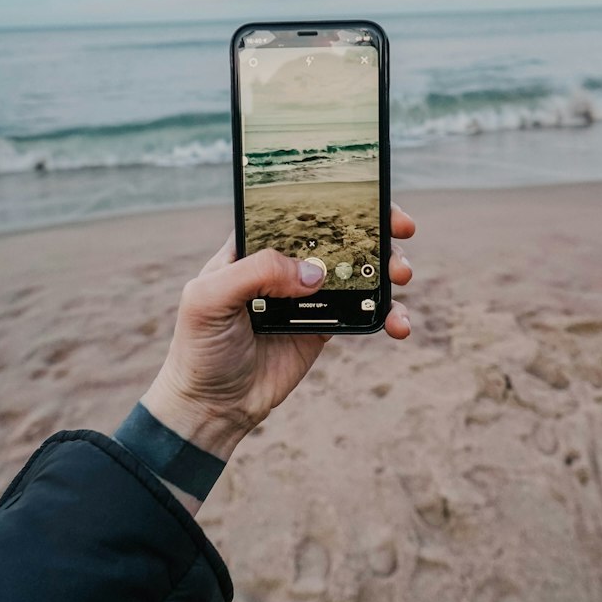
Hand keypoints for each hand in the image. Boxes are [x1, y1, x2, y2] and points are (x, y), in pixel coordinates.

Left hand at [140, 204, 414, 469]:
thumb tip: (315, 274)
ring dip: (388, 267)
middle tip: (402, 229)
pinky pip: (365, 312)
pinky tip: (398, 323)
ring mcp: (308, 295)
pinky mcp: (325, 326)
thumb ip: (257, 274)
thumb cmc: (199, 346)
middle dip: (376, 226)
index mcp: (254, 245)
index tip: (370, 195)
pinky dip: (388, 313)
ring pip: (359, 269)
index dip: (335, 197)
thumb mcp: (209, 298)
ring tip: (400, 277)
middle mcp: (284, 264)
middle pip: (339, 232)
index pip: (298, 207)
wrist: (212, 407)